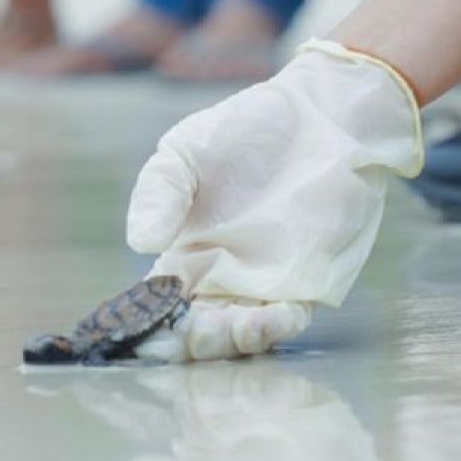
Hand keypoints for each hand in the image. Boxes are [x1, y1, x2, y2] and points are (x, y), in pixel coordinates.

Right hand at [128, 39, 422, 360]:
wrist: (320, 117)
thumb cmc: (246, 130)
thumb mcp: (186, 152)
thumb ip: (159, 193)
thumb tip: (140, 242)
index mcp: (183, 255)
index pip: (157, 305)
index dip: (146, 323)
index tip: (142, 328)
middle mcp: (220, 279)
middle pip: (196, 332)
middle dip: (189, 342)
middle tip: (189, 332)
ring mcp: (262, 286)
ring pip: (239, 335)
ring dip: (230, 342)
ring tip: (228, 328)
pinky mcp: (306, 284)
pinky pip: (288, 321)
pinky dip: (276, 327)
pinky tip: (270, 317)